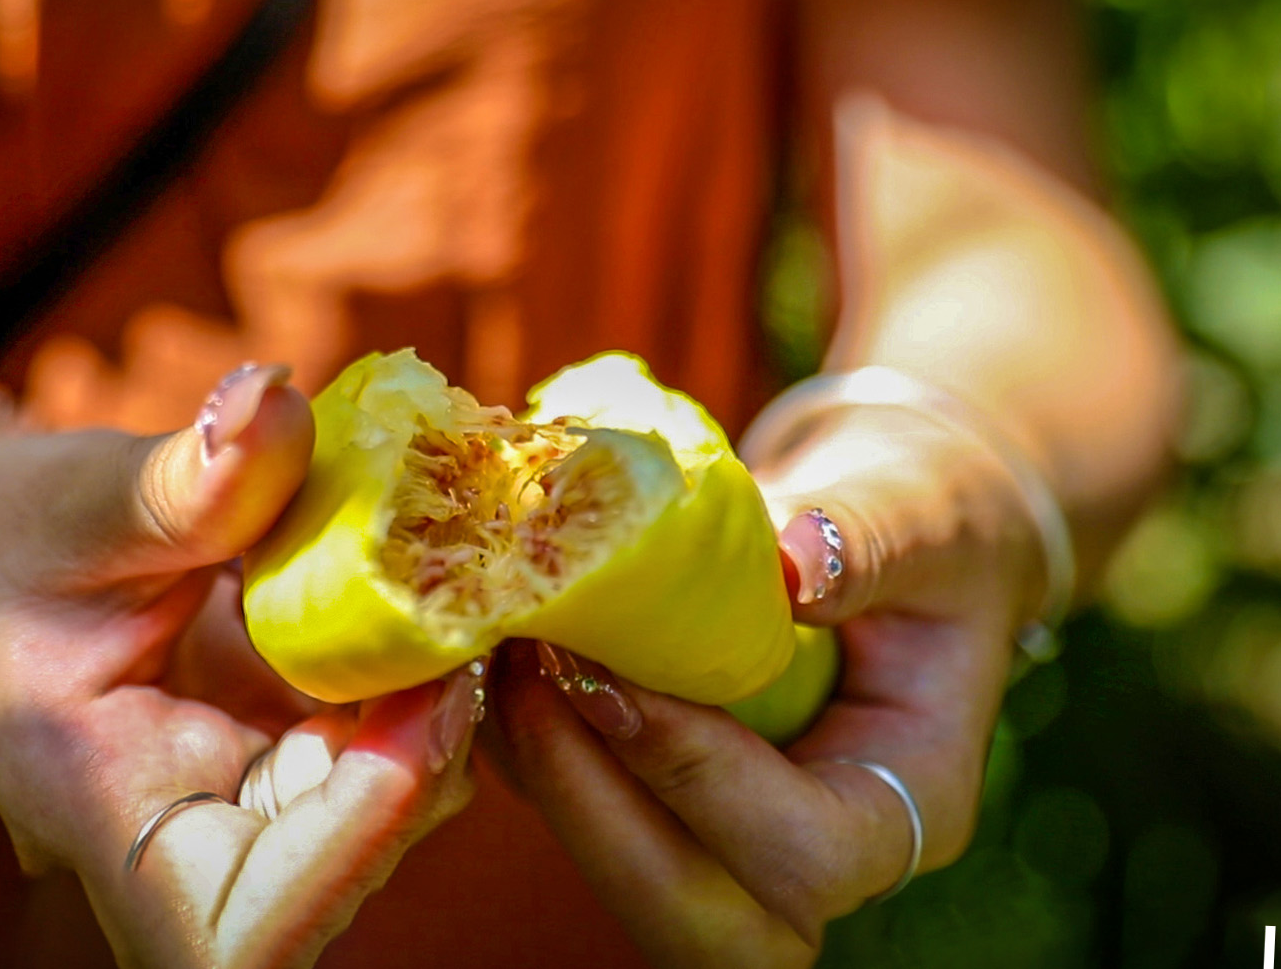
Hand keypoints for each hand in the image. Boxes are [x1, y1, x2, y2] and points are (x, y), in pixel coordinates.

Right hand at [0, 365, 481, 967]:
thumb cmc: (8, 532)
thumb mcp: (78, 494)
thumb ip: (185, 475)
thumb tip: (274, 397)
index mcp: (95, 801)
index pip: (234, 932)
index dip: (353, 849)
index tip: (417, 706)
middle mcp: (174, 838)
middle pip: (335, 875)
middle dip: (423, 755)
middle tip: (462, 617)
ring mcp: (238, 809)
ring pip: (379, 818)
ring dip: (436, 713)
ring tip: (445, 586)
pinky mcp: (283, 764)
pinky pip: (379, 754)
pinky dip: (419, 682)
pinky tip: (425, 595)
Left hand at [490, 408, 1041, 965]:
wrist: (889, 523)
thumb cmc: (925, 517)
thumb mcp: (922, 512)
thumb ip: (868, 540)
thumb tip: (792, 565)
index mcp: (908, 801)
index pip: (803, 850)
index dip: (696, 773)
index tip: (609, 671)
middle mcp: (821, 855)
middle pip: (700, 916)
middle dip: (593, 810)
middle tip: (528, 677)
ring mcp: (736, 840)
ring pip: (626, 875)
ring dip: (547, 776)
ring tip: (505, 651)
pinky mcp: (666, 802)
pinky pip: (585, 811)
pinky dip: (528, 747)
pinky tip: (503, 650)